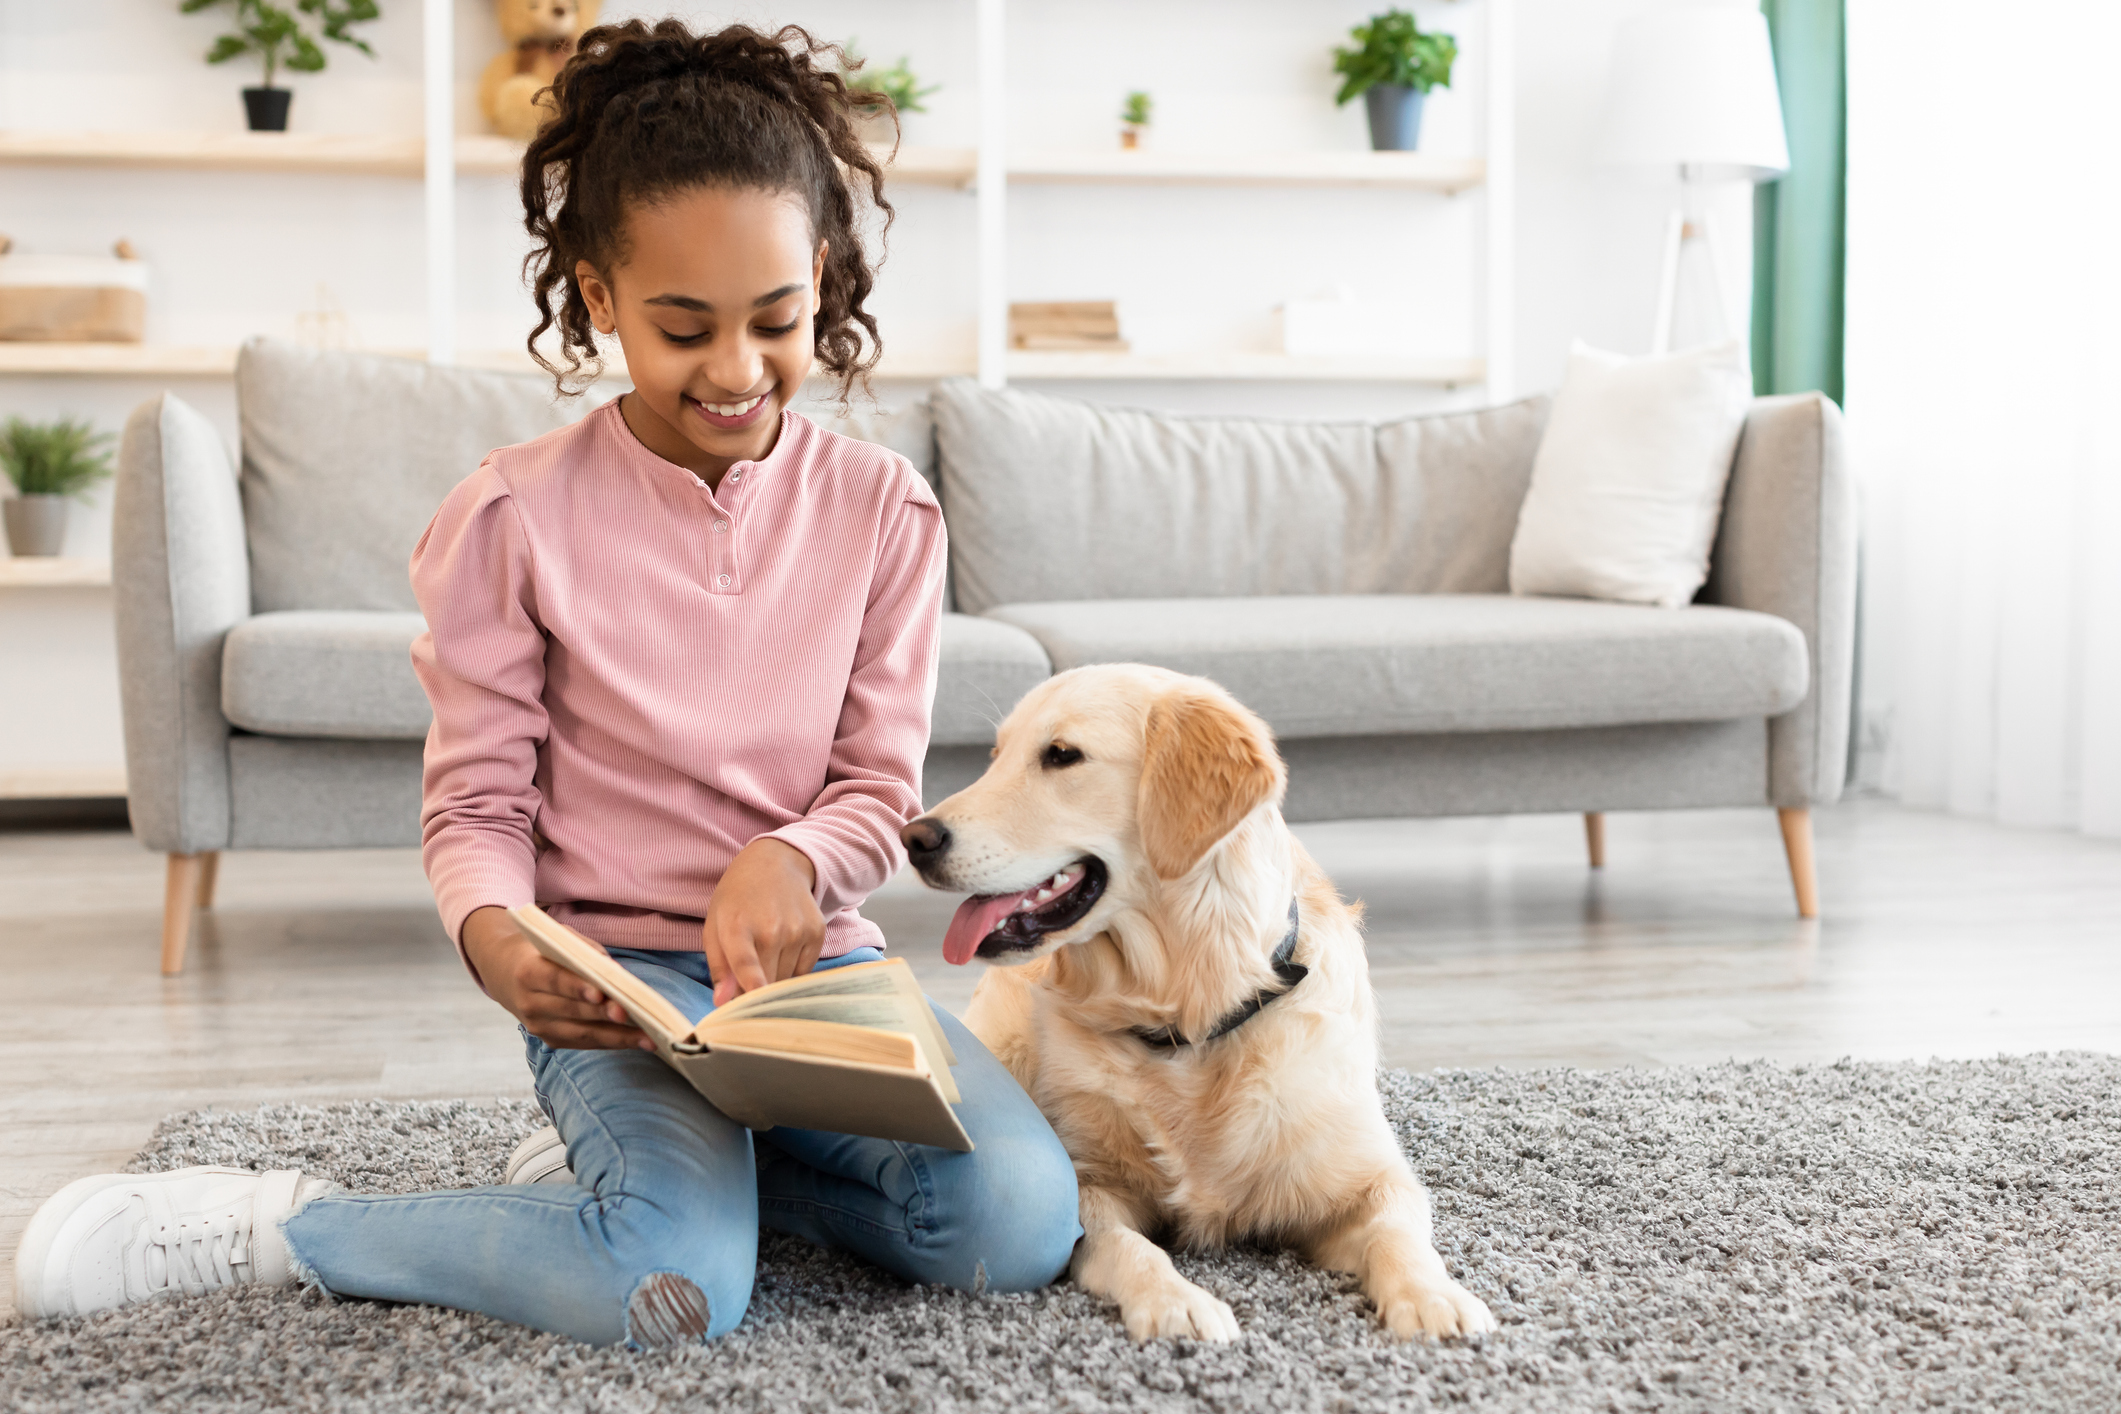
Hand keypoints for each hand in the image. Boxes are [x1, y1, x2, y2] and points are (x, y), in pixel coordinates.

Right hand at [461, 905, 652, 1050]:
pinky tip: (636, 1041)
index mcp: (528, 972)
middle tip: (634, 1016)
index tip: (602, 995)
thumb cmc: (541, 950)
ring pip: (582, 1033)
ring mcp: (538, 1026)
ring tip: (647, 1037)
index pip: (555, 981)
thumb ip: (587, 953)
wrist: (504, 971)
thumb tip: (618, 976)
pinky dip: (611, 1043)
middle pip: (573, 1011)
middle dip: (605, 1016)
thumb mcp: (559, 939)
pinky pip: (584, 1043)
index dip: (578, 988)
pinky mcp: (550, 1040)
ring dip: (617, 1037)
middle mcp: (529, 1003)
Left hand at [703, 838, 824, 1005]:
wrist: (777, 864)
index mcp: (737, 926)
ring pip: (785, 980)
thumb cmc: (738, 899)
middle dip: (755, 991)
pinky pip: (803, 971)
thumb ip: (719, 967)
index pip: (746, 963)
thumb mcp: (715, 926)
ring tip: (765, 951)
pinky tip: (784, 947)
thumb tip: (722, 1003)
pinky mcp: (817, 932)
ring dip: (774, 977)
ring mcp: (798, 930)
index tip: (751, 1004)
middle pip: (766, 983)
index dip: (751, 985)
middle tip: (745, 980)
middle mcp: (771, 928)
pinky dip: (792, 968)